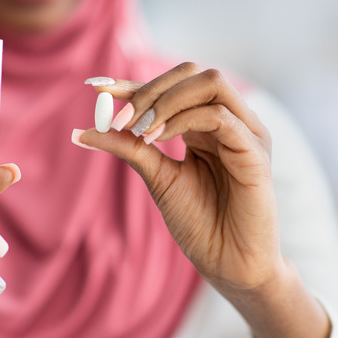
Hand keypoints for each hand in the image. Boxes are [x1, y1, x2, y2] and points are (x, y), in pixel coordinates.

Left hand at [76, 63, 281, 291]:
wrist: (228, 263)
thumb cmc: (199, 222)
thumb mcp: (156, 176)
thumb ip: (128, 147)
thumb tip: (82, 130)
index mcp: (207, 124)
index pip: (171, 87)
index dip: (133, 84)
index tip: (97, 88)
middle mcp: (230, 121)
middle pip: (193, 74)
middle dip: (150, 89)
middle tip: (119, 116)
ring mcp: (246, 133)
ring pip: (210, 84)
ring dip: (166, 100)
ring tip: (139, 130)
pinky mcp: (255, 152)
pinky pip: (219, 117)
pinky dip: (183, 119)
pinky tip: (158, 138)